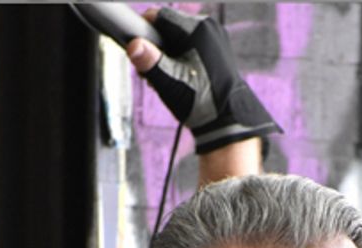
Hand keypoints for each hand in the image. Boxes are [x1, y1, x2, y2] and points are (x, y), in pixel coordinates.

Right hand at [123, 8, 280, 155]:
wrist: (227, 119)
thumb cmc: (203, 103)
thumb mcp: (171, 83)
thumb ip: (151, 62)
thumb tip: (134, 45)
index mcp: (198, 29)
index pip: (159, 15)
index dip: (144, 32)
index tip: (140, 51)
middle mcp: (209, 27)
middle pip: (168, 26)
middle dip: (156, 46)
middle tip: (154, 72)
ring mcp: (215, 36)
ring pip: (178, 35)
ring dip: (167, 53)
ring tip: (168, 77)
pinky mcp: (216, 47)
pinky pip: (191, 43)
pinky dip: (181, 55)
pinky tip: (179, 75)